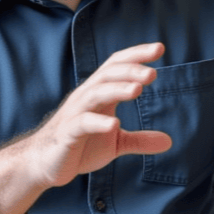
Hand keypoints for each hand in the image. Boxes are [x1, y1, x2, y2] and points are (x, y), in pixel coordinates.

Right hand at [0, 42, 172, 213]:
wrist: (44, 165)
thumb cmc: (80, 146)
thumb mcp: (115, 143)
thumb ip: (140, 140)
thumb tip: (169, 141)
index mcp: (99, 94)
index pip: (117, 65)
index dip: (136, 55)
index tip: (160, 48)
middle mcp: (87, 97)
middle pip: (108, 74)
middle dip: (130, 70)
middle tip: (153, 73)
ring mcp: (75, 114)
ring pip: (96, 93)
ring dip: (117, 89)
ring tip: (137, 89)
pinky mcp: (67, 134)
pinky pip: (82, 123)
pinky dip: (98, 121)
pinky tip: (114, 124)